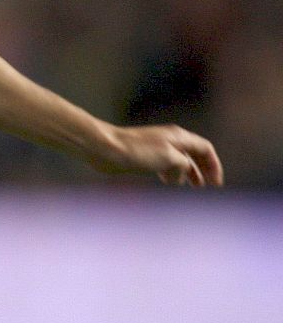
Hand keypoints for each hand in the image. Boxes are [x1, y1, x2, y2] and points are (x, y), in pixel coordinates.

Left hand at [89, 124, 223, 186]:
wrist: (106, 148)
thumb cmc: (137, 152)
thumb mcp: (169, 158)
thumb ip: (185, 164)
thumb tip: (184, 173)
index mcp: (179, 136)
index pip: (205, 148)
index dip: (213, 165)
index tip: (215, 183)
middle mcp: (170, 139)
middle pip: (194, 153)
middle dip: (203, 168)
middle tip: (206, 185)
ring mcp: (156, 147)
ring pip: (179, 159)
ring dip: (188, 172)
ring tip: (192, 186)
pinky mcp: (144, 155)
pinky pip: (164, 163)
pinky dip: (171, 172)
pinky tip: (169, 182)